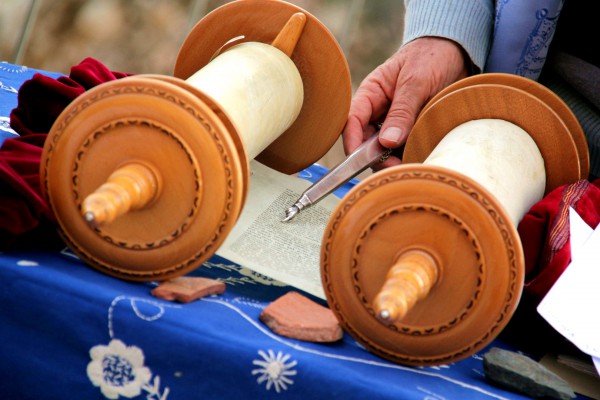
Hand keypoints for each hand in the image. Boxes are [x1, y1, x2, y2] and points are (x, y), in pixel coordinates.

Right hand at [343, 37, 469, 169]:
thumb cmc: (432, 57)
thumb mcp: (416, 81)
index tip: (359, 160)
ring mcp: (395, 122)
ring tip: (410, 163)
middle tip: (395, 167)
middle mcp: (379, 111)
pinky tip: (419, 158)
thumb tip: (387, 143)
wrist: (458, 51)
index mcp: (371, 93)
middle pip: (366, 141)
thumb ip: (402, 111)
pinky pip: (405, 148)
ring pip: (385, 149)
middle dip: (376, 157)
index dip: (352, 142)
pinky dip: (409, 156)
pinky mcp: (411, 130)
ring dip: (394, 159)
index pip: (352, 121)